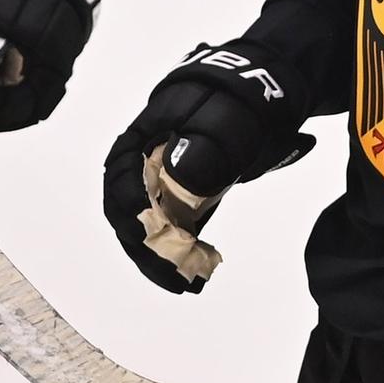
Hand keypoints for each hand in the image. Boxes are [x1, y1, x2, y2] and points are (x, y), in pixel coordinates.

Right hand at [102, 41, 311, 293]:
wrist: (263, 98)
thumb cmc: (237, 101)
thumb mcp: (223, 118)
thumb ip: (202, 145)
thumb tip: (180, 179)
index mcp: (146, 133)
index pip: (120, 170)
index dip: (125, 201)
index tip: (143, 227)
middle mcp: (147, 163)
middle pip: (127, 207)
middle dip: (141, 244)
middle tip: (164, 272)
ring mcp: (166, 184)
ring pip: (148, 225)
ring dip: (158, 258)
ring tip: (181, 284)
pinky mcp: (186, 201)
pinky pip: (174, 232)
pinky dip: (179, 256)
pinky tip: (195, 278)